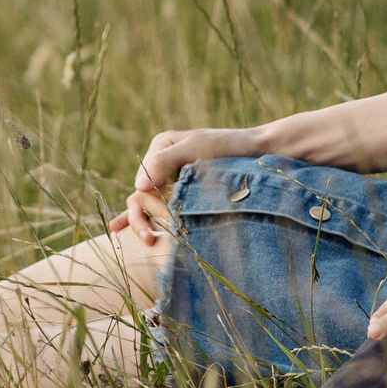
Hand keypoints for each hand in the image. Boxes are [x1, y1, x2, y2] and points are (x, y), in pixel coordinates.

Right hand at [108, 126, 267, 243]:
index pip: (143, 181)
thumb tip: (138, 187)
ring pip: (146, 205)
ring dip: (142, 223)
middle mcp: (162, 164)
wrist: (261, 153)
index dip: (151, 202)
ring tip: (149, 241)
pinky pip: (157, 209)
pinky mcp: (183, 195)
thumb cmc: (231, 146)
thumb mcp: (197, 147)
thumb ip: (165, 161)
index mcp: (161, 147)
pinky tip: (125, 232)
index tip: (170, 217)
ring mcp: (171, 181)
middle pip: (141, 195)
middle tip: (158, 236)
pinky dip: (143, 220)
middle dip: (146, 216)